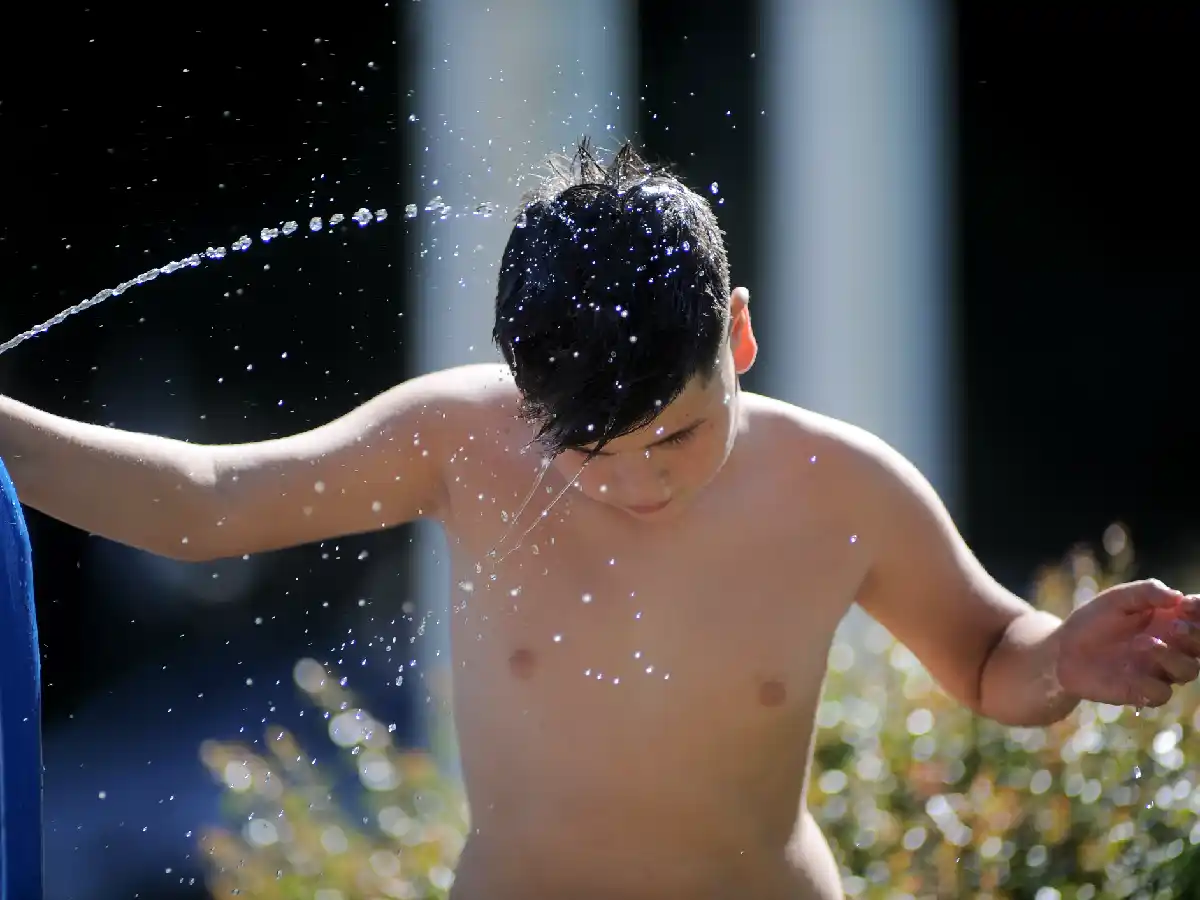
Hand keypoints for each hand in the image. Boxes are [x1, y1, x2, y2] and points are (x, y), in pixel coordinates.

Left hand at [1055, 579, 1199, 707]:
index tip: (1187, 605)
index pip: (1199, 617)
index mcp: (1169, 620)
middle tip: (1174, 626)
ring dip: (1172, 656)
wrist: (1063, 652)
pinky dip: (1150, 682)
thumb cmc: (1093, 621)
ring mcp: (1160, 671)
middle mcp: (1172, 646)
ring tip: (1142, 642)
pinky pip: (1162, 693)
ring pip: (1189, 670)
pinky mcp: (1144, 692)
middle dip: (1195, 635)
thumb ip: (1146, 592)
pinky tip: (1128, 669)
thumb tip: (1178, 597)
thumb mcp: (1116, 599)